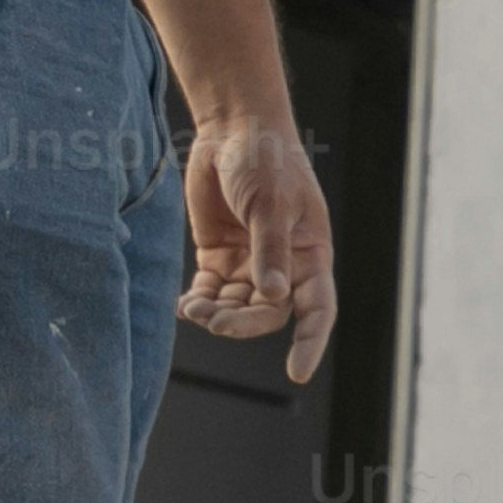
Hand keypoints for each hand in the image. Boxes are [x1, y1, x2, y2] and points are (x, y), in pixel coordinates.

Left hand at [179, 102, 337, 382]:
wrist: (233, 129)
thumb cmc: (266, 161)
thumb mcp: (271, 205)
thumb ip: (270, 252)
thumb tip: (274, 298)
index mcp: (310, 254)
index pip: (317, 308)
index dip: (311, 342)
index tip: (298, 372)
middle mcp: (283, 264)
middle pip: (267, 313)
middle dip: (242, 323)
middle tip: (213, 320)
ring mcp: (250, 262)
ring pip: (237, 307)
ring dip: (216, 314)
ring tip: (193, 308)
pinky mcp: (218, 256)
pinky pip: (211, 292)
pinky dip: (199, 302)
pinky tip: (185, 304)